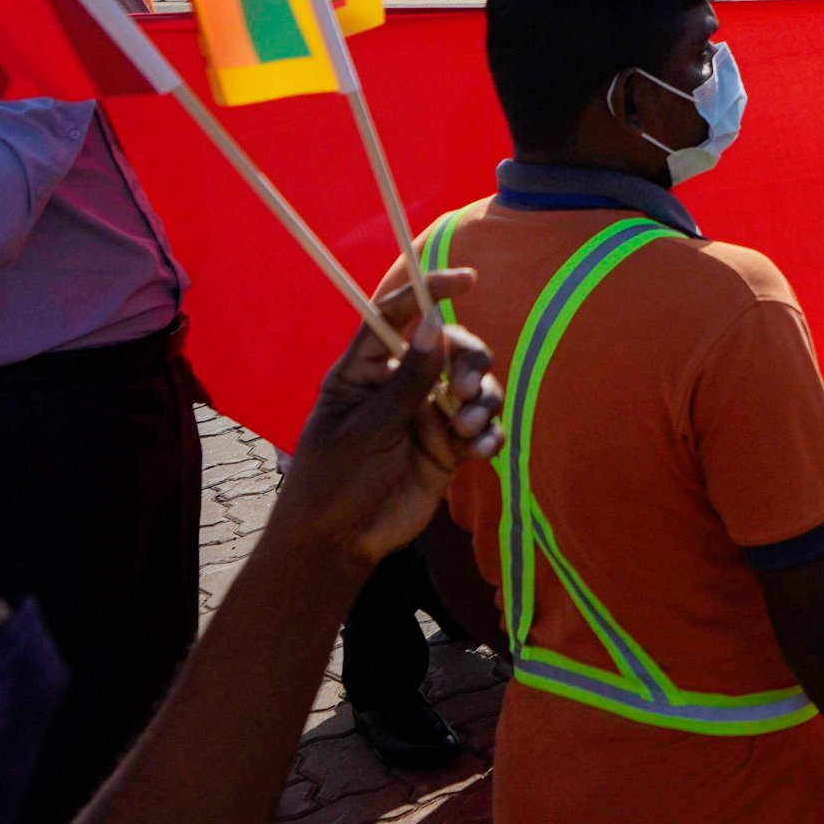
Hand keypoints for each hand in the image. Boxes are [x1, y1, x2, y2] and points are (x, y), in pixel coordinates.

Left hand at [268, 273, 501, 569]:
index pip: (397, 314)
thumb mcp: (368, 429)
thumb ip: (410, 380)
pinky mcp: (449, 448)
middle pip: (452, 348)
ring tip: (468, 430)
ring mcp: (427, 416)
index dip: (429, 290)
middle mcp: (401, 385)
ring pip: (476, 386)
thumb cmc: (334, 481)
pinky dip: (489, 434)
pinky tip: (482, 450)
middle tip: (470, 389)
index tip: (467, 278)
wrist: (340, 545)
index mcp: (367, 370)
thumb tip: (436, 323)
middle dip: (471, 362)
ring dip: (483, 402)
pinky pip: (483, 427)